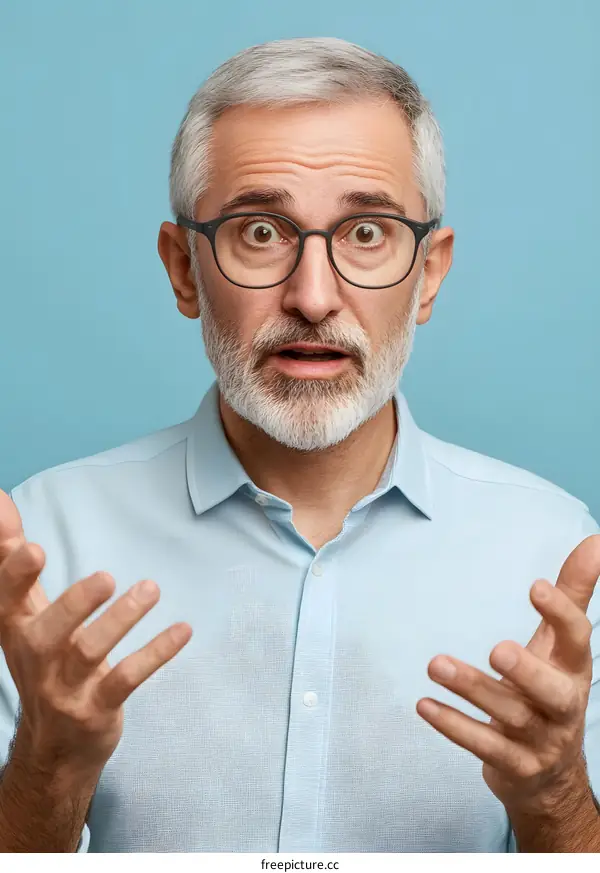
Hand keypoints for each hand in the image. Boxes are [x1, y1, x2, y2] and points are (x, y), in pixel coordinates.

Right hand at [0, 489, 191, 778]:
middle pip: (47, 633)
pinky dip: (155, 654)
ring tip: (150, 589)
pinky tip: (183, 629)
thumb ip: (11, 556)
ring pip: (90, 654)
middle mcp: (35, 659)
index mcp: (16, 629)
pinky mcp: (97, 708)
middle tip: (104, 576)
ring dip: (122, 620)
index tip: (31, 548)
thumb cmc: (41, 659)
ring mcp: (66, 688)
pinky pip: (127, 679)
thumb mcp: (21, 613)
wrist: (52, 747)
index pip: (7, 600)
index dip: (15, 576)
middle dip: (74, 604)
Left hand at [416, 534, 599, 815]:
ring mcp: (539, 740)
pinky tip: (424, 704)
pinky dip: (454, 726)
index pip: (577, 640)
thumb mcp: (562, 645)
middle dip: (526, 671)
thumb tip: (595, 541)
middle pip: (552, 692)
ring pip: (509, 717)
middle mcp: (562, 706)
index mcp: (574, 670)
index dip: (561, 614)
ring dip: (473, 690)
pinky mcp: (513, 765)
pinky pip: (483, 746)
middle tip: (496, 649)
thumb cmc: (551, 691)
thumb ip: (572, 594)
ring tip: (435, 665)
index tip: (536, 586)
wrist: (552, 777)